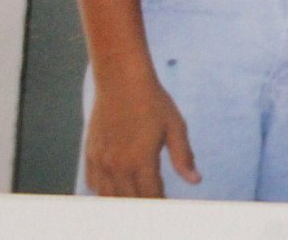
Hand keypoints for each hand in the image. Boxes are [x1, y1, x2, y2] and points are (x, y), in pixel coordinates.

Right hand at [84, 72, 198, 196]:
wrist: (121, 80)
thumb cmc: (153, 102)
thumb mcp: (175, 126)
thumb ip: (183, 156)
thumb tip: (196, 180)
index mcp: (141, 160)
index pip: (151, 196)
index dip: (161, 204)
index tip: (168, 207)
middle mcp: (117, 165)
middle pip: (130, 201)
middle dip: (143, 206)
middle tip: (156, 203)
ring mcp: (101, 161)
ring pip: (109, 197)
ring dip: (123, 201)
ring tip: (137, 199)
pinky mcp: (91, 154)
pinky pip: (94, 184)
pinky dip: (105, 191)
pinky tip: (118, 188)